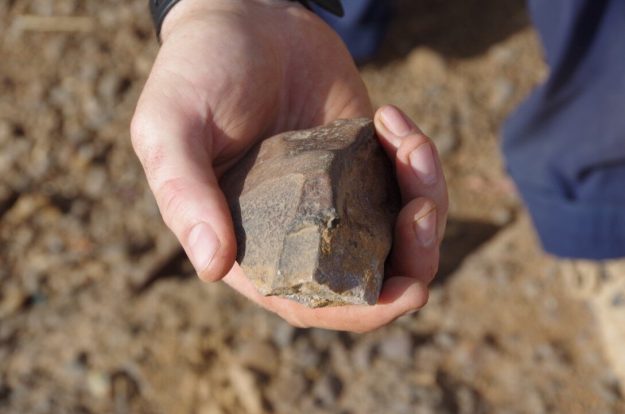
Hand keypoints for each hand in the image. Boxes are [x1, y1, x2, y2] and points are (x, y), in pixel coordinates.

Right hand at [131, 0, 447, 331]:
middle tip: (421, 214)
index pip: (309, 301)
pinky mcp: (366, 160)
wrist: (243, 15)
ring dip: (426, 204)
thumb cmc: (195, 71)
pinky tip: (393, 120)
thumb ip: (184, 193)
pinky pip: (407, 182)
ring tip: (412, 146)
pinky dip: (417, 160)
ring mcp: (338, 195)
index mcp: (251, 240)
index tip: (406, 291)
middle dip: (413, 262)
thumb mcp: (168, 126)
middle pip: (370, 278)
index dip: (359, 311)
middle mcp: (298, 228)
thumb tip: (212, 269)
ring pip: (400, 234)